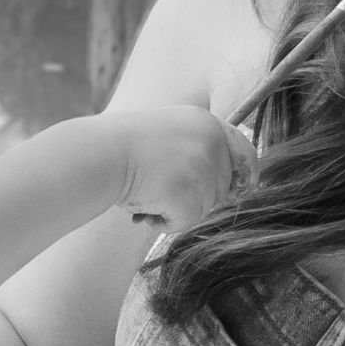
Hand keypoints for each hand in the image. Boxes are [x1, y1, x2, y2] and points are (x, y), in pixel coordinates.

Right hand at [103, 104, 254, 231]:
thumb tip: (226, 183)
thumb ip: (196, 148)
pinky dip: (163, 222)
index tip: (244, 187)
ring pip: (202, 208)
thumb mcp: (167, 133)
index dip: (246, 171)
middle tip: (161, 187)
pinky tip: (143, 205)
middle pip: (222, 187)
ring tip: (146, 191)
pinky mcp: (190, 196)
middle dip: (196, 197)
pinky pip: (184, 223)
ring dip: (175, 209)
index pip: (244, 149)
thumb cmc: (121, 148)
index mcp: (206, 123)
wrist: (98, 155)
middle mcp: (211, 142)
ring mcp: (203, 169)